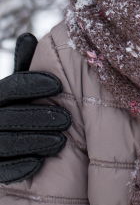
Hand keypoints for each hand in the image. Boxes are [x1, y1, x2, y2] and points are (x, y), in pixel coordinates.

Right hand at [0, 33, 70, 183]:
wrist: (5, 147)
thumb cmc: (18, 109)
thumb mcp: (20, 89)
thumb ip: (25, 67)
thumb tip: (28, 36)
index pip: (11, 87)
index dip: (33, 85)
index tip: (59, 86)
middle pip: (8, 117)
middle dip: (38, 118)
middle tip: (68, 120)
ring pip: (5, 142)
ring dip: (34, 141)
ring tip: (61, 141)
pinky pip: (0, 169)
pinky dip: (18, 166)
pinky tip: (38, 163)